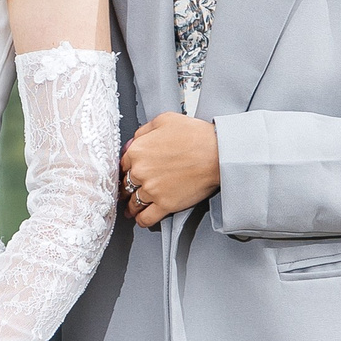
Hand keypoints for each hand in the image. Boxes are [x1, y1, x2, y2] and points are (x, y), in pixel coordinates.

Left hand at [120, 112, 220, 227]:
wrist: (218, 153)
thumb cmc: (196, 135)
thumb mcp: (164, 120)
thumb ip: (144, 130)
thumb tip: (134, 140)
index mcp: (137, 151)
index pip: (122, 164)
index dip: (126, 169)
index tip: (128, 174)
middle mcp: (140, 171)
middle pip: (126, 183)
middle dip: (127, 187)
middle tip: (128, 190)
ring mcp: (152, 190)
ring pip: (134, 202)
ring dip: (132, 206)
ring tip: (132, 208)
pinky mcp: (165, 205)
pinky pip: (146, 218)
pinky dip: (141, 220)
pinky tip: (141, 219)